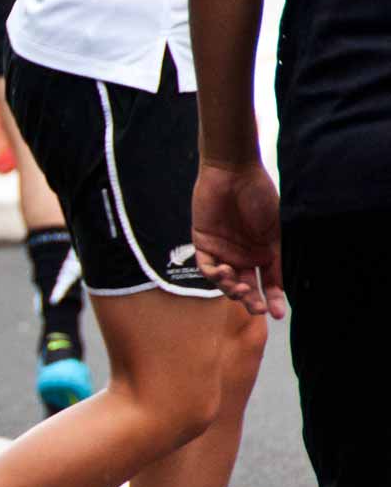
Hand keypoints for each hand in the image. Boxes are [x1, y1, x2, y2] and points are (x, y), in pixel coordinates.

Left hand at [191, 160, 286, 318]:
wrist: (232, 172)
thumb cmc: (259, 195)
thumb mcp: (274, 229)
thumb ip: (275, 255)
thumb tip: (283, 283)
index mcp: (264, 253)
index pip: (270, 283)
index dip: (274, 299)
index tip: (278, 313)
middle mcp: (243, 255)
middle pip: (246, 287)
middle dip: (251, 300)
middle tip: (256, 307)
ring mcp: (223, 251)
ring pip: (225, 281)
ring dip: (232, 289)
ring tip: (240, 289)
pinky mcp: (203, 243)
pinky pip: (206, 267)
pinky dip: (214, 274)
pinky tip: (224, 272)